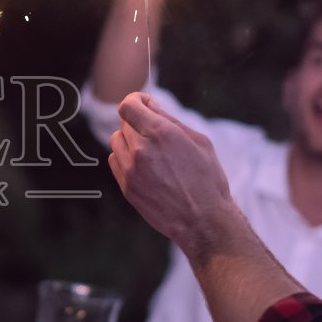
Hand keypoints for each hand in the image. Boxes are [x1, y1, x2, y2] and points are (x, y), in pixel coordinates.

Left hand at [107, 92, 234, 257]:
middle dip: (137, 122)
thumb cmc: (207, 179)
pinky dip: (125, 158)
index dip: (136, 101)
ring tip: (149, 150)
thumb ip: (171, 121)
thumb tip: (150, 105)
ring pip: (116, 141)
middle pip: (123, 123)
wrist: (202, 220)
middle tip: (154, 132)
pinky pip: (115, 161)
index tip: (144, 104)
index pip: (128, 105)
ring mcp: (131, 170)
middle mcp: (141, 149)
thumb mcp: (199, 142)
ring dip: (129, 140)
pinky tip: (144, 165)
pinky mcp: (126, 187)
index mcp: (161, 133)